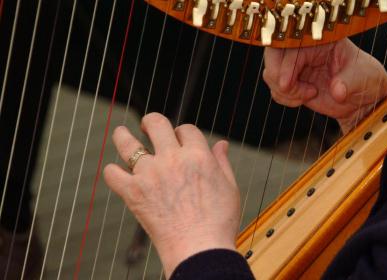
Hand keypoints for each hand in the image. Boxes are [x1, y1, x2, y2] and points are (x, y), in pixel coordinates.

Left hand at [103, 113, 239, 277]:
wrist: (200, 249)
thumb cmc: (218, 222)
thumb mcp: (230, 187)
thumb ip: (223, 162)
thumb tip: (220, 144)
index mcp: (197, 155)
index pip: (186, 128)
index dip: (183, 132)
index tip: (181, 139)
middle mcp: (172, 159)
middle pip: (156, 123)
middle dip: (151, 121)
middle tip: (148, 126)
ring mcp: (150, 175)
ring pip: (127, 142)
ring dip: (123, 135)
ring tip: (122, 134)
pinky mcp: (133, 193)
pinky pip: (113, 174)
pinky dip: (113, 172)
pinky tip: (118, 172)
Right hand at [263, 38, 386, 132]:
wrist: (362, 99)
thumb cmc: (365, 80)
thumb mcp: (363, 76)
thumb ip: (350, 82)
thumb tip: (337, 90)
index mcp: (321, 40)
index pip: (293, 47)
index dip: (286, 65)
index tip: (287, 84)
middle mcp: (305, 50)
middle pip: (273, 56)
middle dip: (276, 76)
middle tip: (287, 90)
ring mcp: (296, 66)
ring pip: (271, 74)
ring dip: (283, 91)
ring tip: (308, 95)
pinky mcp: (292, 82)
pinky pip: (276, 89)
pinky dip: (285, 98)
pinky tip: (303, 99)